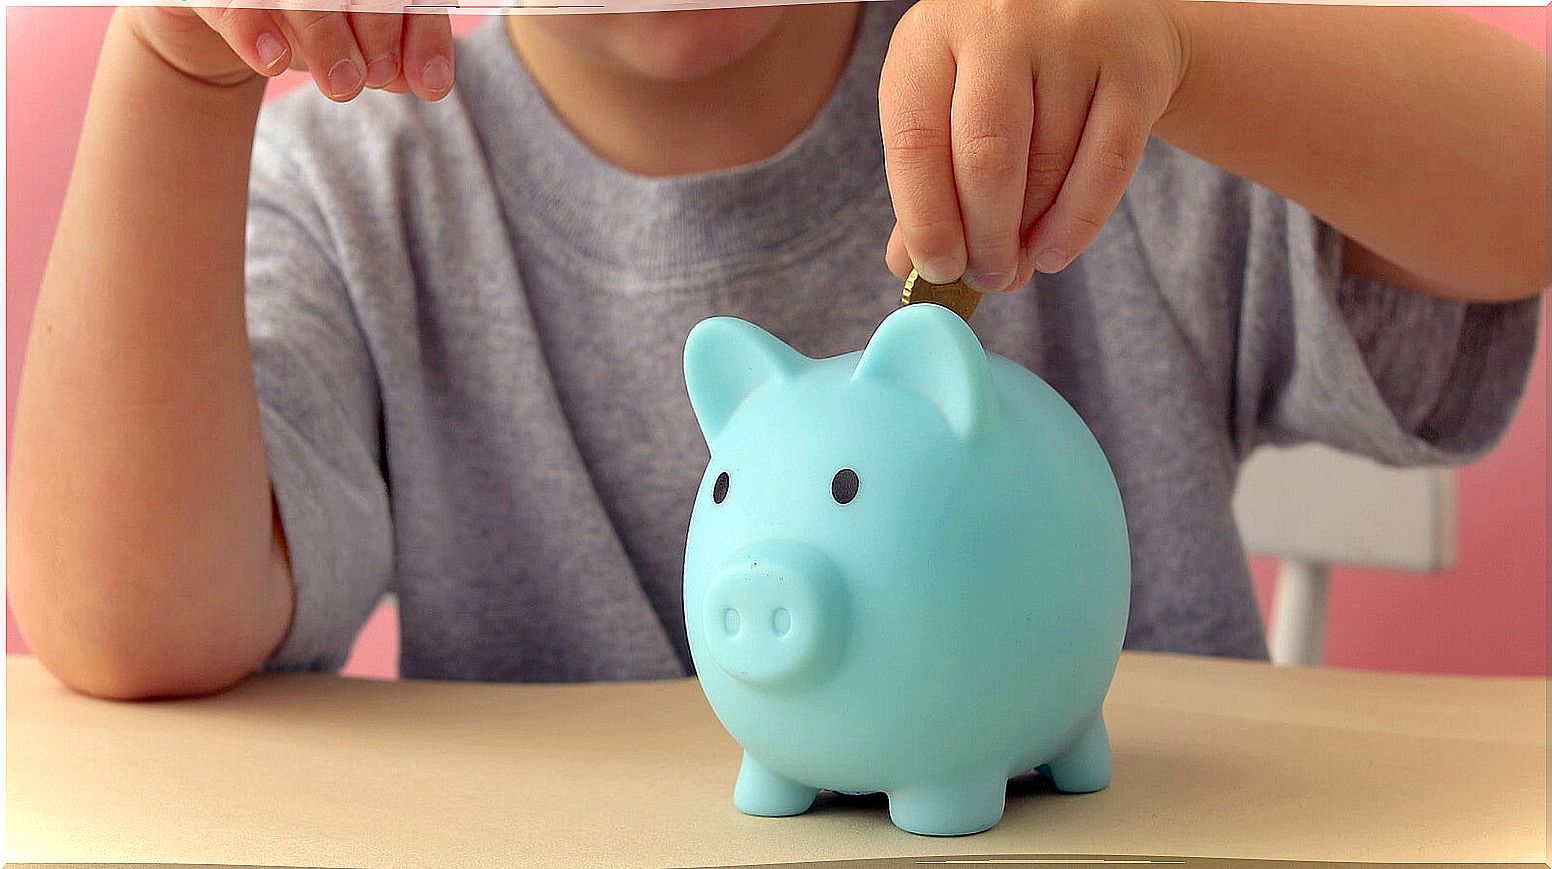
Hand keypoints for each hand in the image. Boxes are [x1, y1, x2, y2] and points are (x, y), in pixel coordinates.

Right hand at [125, 0, 453, 101]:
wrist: (228, 21)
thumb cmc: (309, 26)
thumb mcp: (355, 47)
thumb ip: (393, 61)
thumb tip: (424, 81)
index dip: (423, 33)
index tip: (431, 85)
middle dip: (378, 30)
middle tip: (376, 81)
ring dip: (324, 36)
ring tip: (343, 86)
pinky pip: (230, 2)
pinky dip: (253, 29)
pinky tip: (273, 61)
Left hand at [879, 0, 1187, 290]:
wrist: (1101, 9)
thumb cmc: (1004, 70)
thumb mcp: (948, 102)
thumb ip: (926, 179)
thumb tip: (908, 266)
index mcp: (932, 34)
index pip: (915, 142)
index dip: (925, 221)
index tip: (937, 271)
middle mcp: (1000, 24)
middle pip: (986, 160)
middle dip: (984, 240)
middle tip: (987, 279)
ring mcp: (1072, 38)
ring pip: (1047, 166)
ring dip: (1029, 234)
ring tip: (1018, 263)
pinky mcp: (1135, 65)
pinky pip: (1106, 166)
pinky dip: (1077, 223)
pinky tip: (1054, 252)